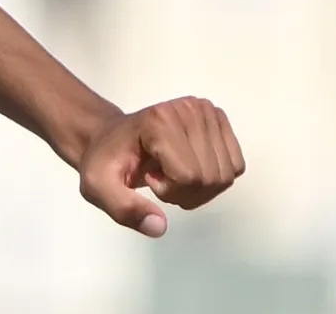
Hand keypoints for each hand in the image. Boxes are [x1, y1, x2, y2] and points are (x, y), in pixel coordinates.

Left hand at [75, 97, 245, 236]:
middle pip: (210, 178)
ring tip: (172, 171)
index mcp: (159, 120)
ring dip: (200, 187)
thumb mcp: (99, 187)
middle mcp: (189, 109)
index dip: (169, 190)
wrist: (111, 139)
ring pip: (225, 176)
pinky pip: (235, 167)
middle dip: (186, 191)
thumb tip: (159, 226)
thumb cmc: (107, 161)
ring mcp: (207, 112)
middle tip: (160, 176)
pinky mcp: (218, 120)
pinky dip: (215, 178)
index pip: (189, 177)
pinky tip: (189, 166)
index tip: (148, 176)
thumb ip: (124, 209)